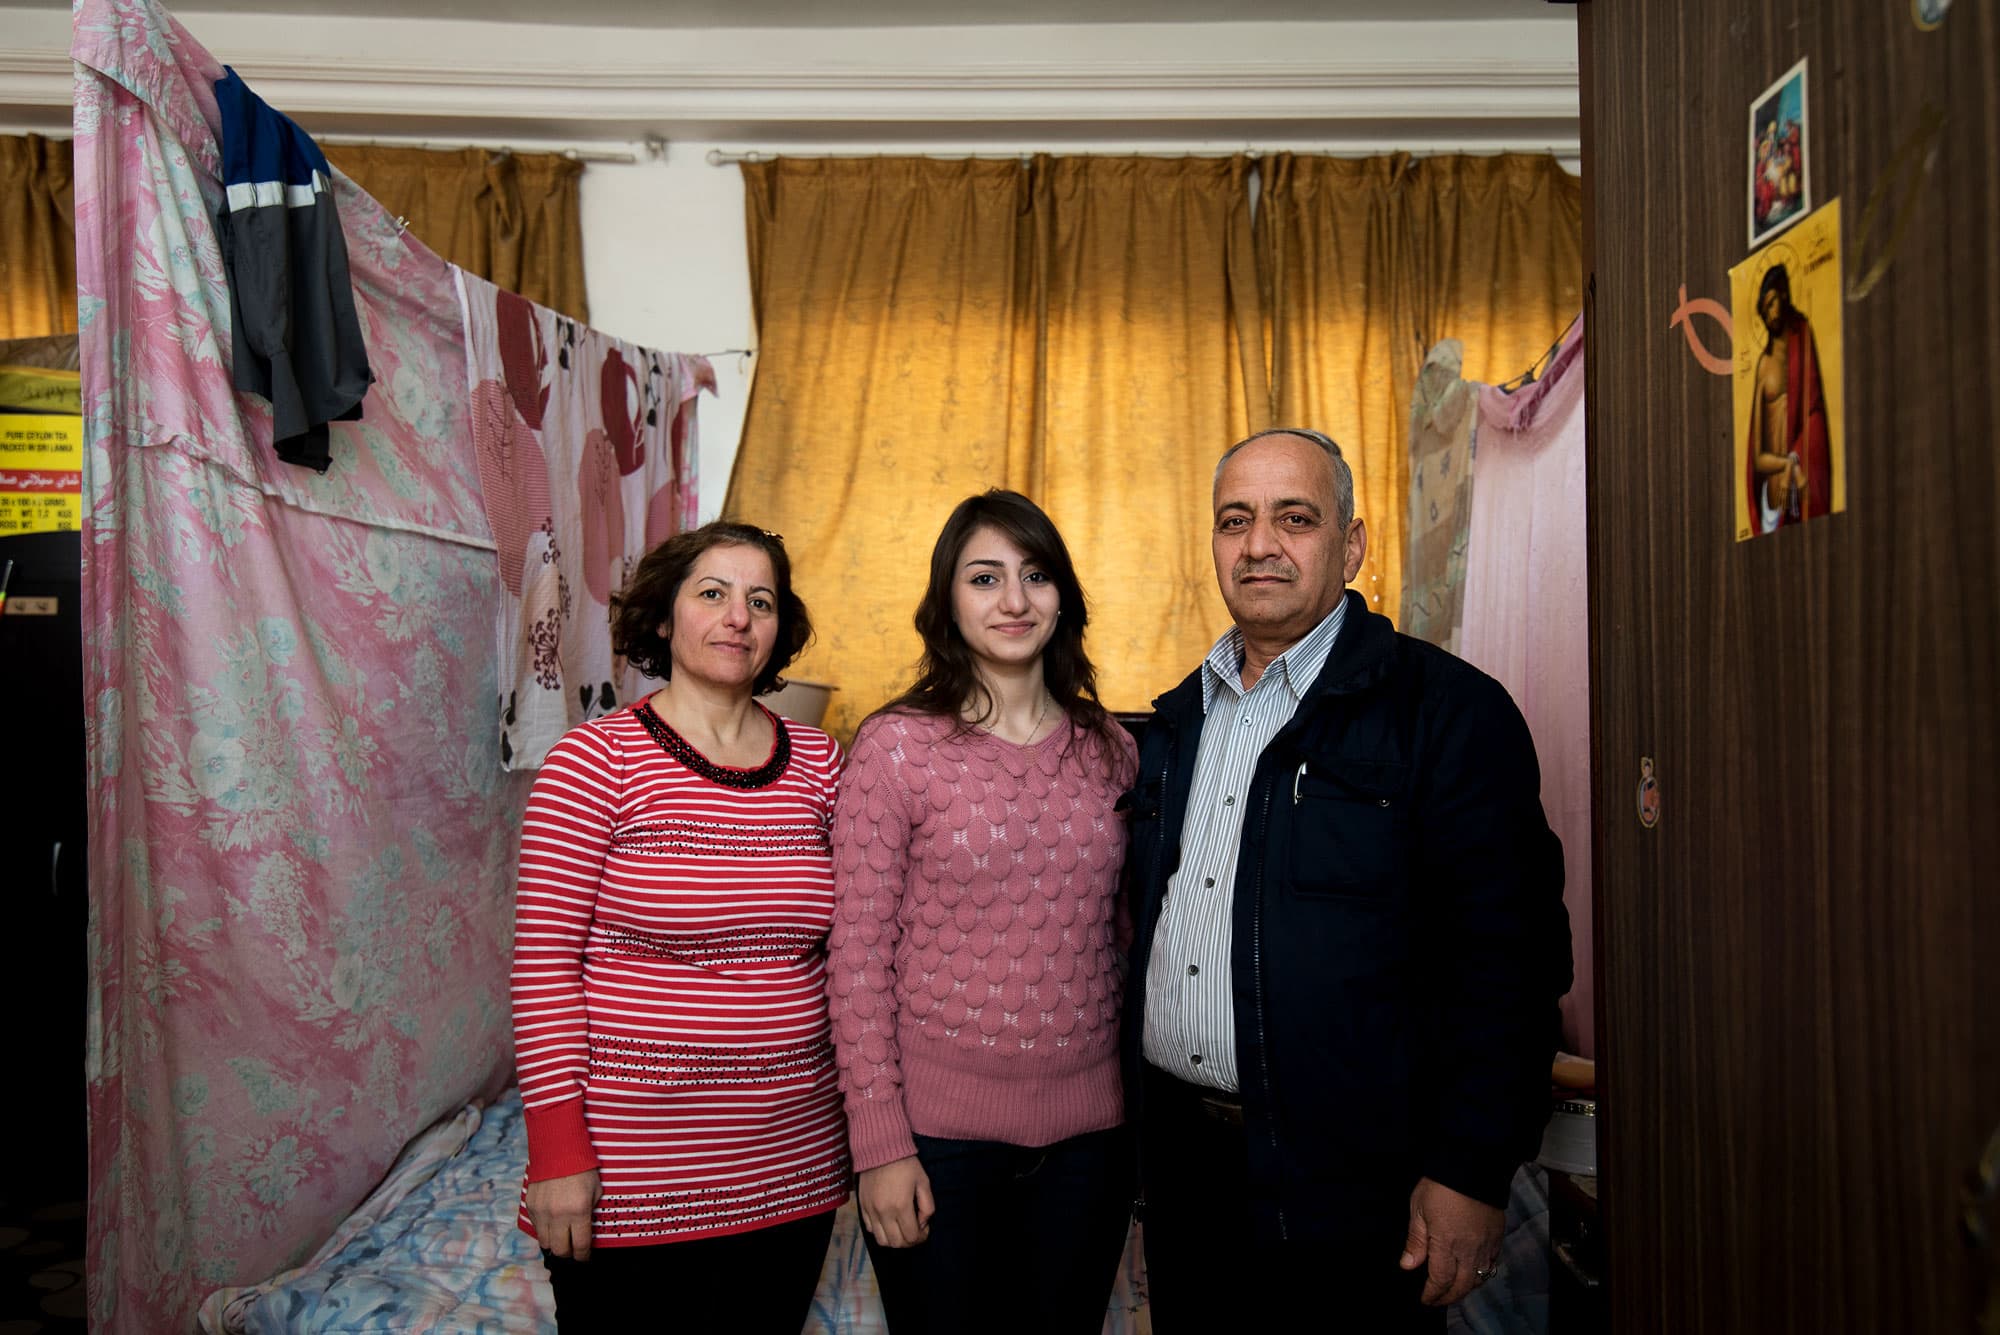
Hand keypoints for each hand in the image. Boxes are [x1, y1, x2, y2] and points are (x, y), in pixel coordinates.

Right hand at [526, 1168, 601, 1259]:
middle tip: (574, 1250)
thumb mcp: (597, 1190)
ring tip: (562, 1240)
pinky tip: (553, 1226)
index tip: (585, 1257)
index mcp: (578, 1212)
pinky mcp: (531, 1206)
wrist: (559, 1148)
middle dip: (569, 1254)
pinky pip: (537, 1228)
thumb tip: (588, 1229)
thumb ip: (592, 1212)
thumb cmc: (583, 1168)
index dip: (584, 1256)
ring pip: (545, 1243)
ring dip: (555, 1244)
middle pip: (560, 1250)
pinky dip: (545, 1231)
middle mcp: (558, 1215)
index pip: (580, 1245)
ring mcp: (542, 1212)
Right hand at [857, 1156, 934, 1248]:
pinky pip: (870, 1229)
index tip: (924, 1229)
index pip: (911, 1237)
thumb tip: (923, 1223)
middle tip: (915, 1231)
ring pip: (882, 1241)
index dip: (921, 1237)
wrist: (880, 1148)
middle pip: (897, 1243)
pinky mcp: (862, 1207)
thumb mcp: (924, 1182)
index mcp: (901, 1206)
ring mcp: (871, 1210)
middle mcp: (884, 1212)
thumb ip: (928, 1206)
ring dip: (894, 1240)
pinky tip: (888, 1221)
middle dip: (909, 1242)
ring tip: (901, 1229)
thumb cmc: (906, 1164)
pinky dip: (880, 1232)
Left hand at [1398, 1176, 1503, 1306]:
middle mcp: (1469, 1250)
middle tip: (1437, 1300)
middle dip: (1448, 1297)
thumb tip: (1408, 1265)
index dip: (1433, 1293)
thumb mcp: (1418, 1209)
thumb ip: (1415, 1240)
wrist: (1473, 1165)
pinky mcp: (1497, 1237)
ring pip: (1479, 1278)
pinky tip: (1474, 1272)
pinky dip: (1483, 1274)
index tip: (1425, 1299)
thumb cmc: (1440, 1185)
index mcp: (1447, 1244)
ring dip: (1466, 1288)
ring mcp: (1486, 1244)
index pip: (1440, 1280)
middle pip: (1462, 1285)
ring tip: (1454, 1290)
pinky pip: (1492, 1264)